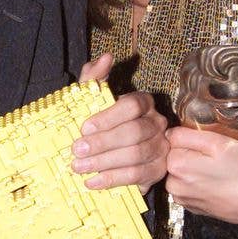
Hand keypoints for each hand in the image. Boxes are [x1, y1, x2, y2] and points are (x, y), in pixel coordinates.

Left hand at [72, 55, 167, 192]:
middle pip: (134, 133)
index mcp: (143, 102)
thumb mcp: (93, 99)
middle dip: (102, 143)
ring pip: (135, 155)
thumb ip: (94, 78)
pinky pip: (138, 175)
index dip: (108, 117)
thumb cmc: (100, 123)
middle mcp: (157, 123)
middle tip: (76, 152)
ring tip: (79, 168)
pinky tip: (93, 181)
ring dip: (104, 163)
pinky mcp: (158, 170)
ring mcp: (161, 147)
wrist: (110, 153)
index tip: (83, 128)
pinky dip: (113, 179)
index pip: (132, 106)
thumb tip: (105, 57)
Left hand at [165, 126, 237, 224]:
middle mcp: (174, 185)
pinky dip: (199, 184)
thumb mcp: (218, 142)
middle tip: (215, 158)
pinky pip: (189, 188)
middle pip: (175, 157)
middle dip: (191, 154)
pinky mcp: (192, 208)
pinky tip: (216, 183)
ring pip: (182, 173)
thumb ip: (187, 135)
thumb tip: (168, 133)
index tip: (207, 146)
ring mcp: (182, 199)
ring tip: (217, 171)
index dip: (191, 139)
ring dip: (194, 169)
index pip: (172, 140)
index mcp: (177, 165)